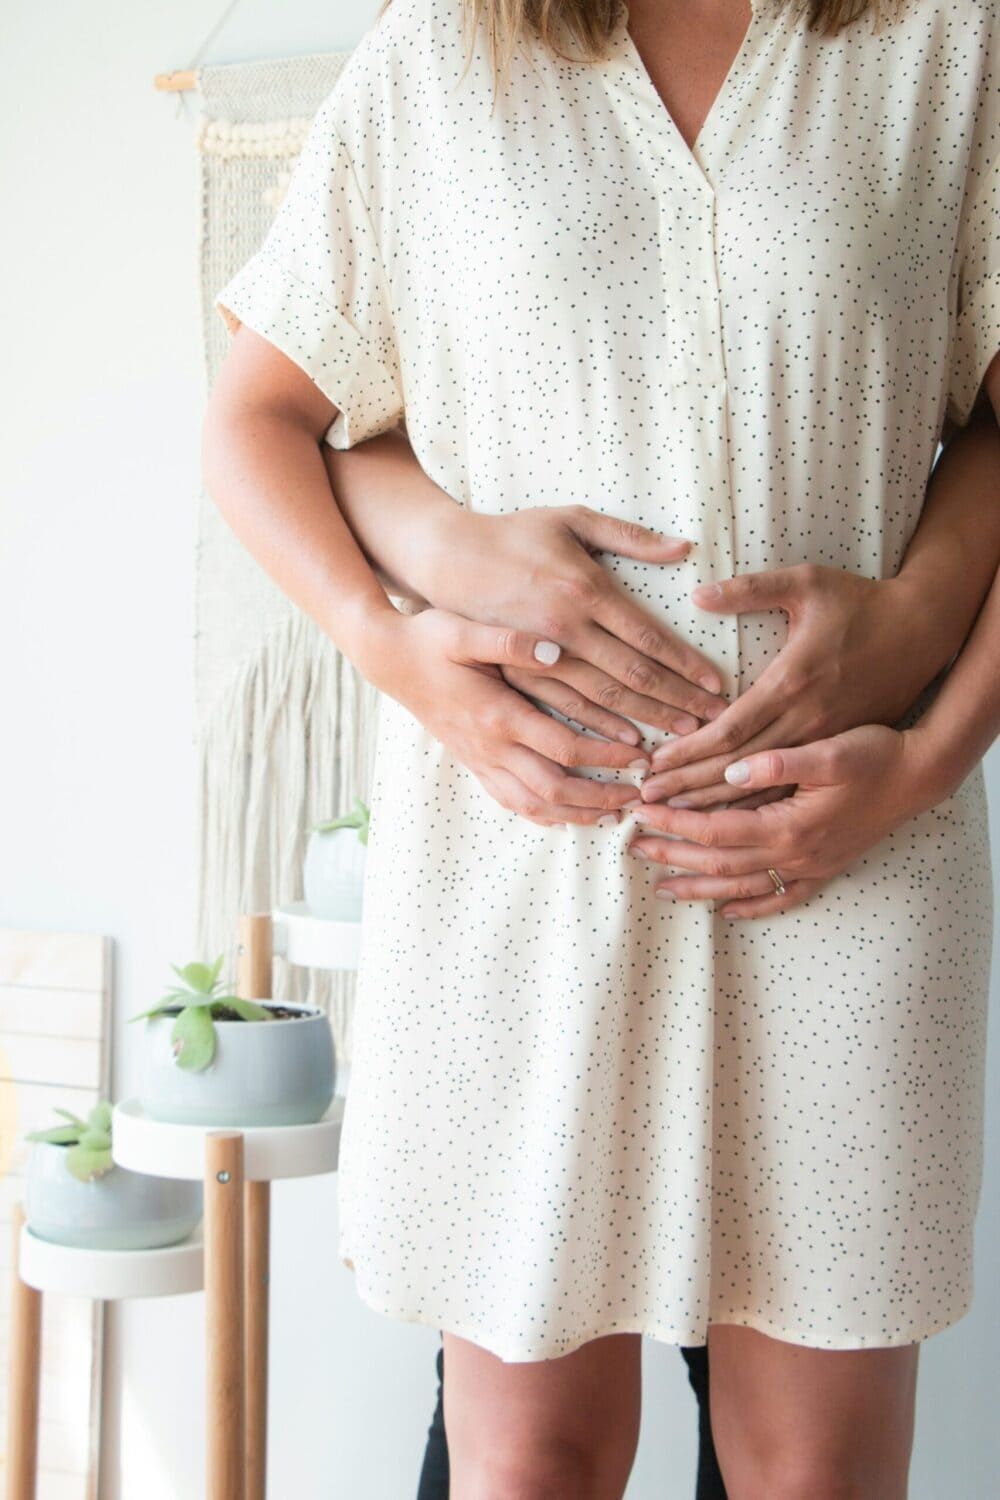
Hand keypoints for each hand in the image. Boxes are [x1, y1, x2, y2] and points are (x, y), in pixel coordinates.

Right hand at [377, 607, 650, 826]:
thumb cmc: (428, 640)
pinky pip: (511, 802)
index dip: (606, 757)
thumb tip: (555, 650)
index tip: (641, 755)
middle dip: (600, 798)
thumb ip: (510, 642)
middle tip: (638, 795)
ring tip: (611, 815)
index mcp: (497, 715)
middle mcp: (490, 747)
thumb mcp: (464, 630)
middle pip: (554, 790)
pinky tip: (566, 814)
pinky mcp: (473, 763)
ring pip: (533, 805)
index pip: (564, 748)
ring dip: (576, 814)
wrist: (387, 660)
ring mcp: (480, 760)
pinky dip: (543, 814)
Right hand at [418, 503, 728, 741]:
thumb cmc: (514, 534)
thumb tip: (683, 547)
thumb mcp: (570, 518)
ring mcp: (540, 656)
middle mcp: (565, 629)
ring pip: (602, 701)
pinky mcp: (518, 673)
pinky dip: (598, 731)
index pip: (648, 637)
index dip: (686, 664)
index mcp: (584, 590)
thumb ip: (628, 535)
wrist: (447, 559)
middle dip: (677, 701)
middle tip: (714, 720)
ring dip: (646, 720)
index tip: (717, 684)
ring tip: (682, 737)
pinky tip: (627, 744)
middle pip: (633, 676)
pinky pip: (564, 710)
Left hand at [626, 724, 937, 916]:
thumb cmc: (875, 755)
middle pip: (719, 861)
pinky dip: (753, 907)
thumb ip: (777, 762)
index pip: (715, 828)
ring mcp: (810, 867)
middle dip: (674, 854)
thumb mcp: (828, 750)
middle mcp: (795, 854)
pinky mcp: (825, 869)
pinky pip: (782, 898)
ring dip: (701, 886)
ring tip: (663, 887)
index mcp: (788, 825)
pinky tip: (728, 911)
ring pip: (743, 886)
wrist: (921, 776)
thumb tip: (729, 770)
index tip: (641, 810)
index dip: (674, 821)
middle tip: (634, 847)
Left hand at [639, 565, 951, 807]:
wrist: (924, 631)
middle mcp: (807, 721)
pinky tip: (728, 823)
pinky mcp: (837, 750)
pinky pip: (791, 790)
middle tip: (646, 800)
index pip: (730, 730)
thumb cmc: (861, 602)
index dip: (688, 751)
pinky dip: (756, 807)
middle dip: (688, 787)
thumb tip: (699, 594)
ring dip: (716, 806)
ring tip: (673, 819)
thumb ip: (752, 589)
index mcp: (792, 683)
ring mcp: (825, 741)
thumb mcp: (808, 582)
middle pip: (738, 768)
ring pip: (763, 788)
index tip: (653, 765)